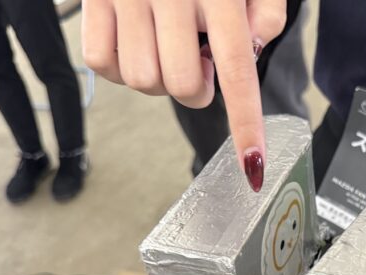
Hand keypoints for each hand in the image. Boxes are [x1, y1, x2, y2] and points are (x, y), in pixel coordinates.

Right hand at [82, 0, 287, 189]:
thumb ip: (264, 7)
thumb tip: (255, 45)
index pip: (238, 71)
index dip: (246, 124)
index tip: (252, 167)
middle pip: (182, 86)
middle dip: (196, 89)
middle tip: (200, 61)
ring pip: (142, 81)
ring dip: (159, 77)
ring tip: (166, 43)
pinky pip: (100, 63)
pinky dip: (119, 67)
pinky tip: (135, 42)